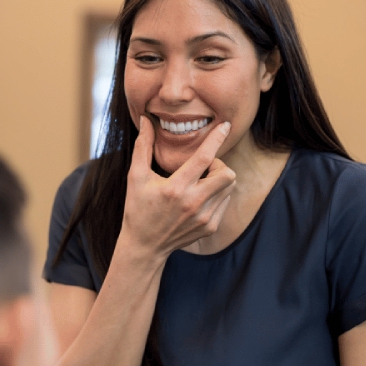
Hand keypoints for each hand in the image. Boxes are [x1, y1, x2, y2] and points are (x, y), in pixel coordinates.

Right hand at [121, 117, 235, 256]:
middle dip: (219, 164)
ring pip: (229, 187)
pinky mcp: (210, 227)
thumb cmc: (138, 208)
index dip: (216, 139)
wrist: (145, 245)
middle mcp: (193, 204)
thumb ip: (143, 147)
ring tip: (200, 182)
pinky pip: (225, 201)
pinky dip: (218, 194)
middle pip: (227, 174)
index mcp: (175, 189)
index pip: (203, 158)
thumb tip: (145, 120)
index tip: (225, 126)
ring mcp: (204, 217)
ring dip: (219, 179)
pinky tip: (200, 197)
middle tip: (204, 167)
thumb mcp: (136, 177)